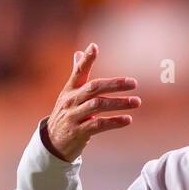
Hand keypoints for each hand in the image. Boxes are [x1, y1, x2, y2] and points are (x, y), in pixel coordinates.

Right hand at [45, 43, 141, 161]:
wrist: (52, 142)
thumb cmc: (66, 114)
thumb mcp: (69, 94)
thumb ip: (77, 74)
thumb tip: (79, 52)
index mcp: (70, 90)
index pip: (78, 72)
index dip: (86, 59)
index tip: (94, 47)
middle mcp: (71, 101)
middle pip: (93, 88)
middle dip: (114, 84)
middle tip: (133, 83)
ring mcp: (74, 116)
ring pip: (98, 106)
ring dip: (119, 103)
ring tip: (136, 102)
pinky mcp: (78, 132)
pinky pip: (98, 125)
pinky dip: (114, 122)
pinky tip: (128, 120)